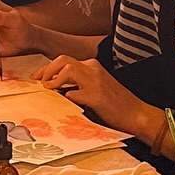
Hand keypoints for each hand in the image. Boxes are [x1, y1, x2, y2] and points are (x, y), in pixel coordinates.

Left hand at [35, 56, 156, 140]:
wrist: (136, 114)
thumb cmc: (117, 103)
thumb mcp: (97, 87)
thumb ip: (79, 83)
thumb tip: (56, 87)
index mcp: (93, 66)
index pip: (65, 61)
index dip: (48, 68)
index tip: (39, 77)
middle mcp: (93, 69)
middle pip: (62, 60)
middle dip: (46, 69)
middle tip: (38, 81)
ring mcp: (95, 81)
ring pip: (66, 70)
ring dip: (53, 79)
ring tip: (48, 89)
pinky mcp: (96, 96)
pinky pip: (73, 92)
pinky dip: (66, 96)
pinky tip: (67, 102)